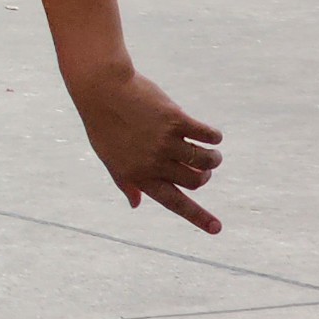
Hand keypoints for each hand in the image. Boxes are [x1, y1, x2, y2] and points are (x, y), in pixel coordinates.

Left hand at [71, 66, 223, 232]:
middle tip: (203, 168)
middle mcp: (153, 162)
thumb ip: (125, 182)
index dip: (198, 217)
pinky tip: (212, 136)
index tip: (217, 229)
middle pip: (195, 180)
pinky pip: (208, 135)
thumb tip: (136, 204)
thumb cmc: (104, 124)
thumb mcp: (108, 157)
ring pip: (206, 160)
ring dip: (213, 158)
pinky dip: (214, 137)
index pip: (174, 202)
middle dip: (204, 176)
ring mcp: (165, 141)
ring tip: (212, 153)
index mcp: (138, 175)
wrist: (101, 88)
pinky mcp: (176, 119)